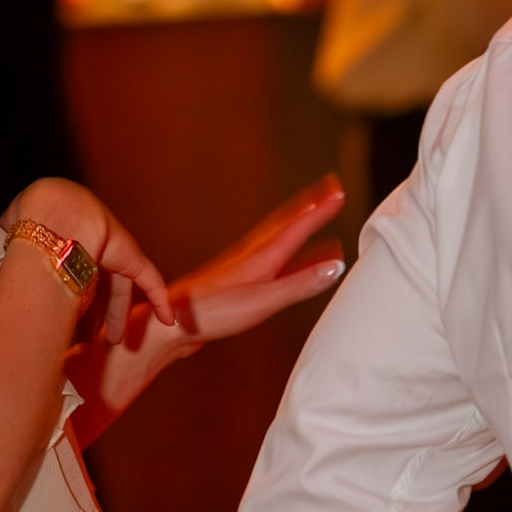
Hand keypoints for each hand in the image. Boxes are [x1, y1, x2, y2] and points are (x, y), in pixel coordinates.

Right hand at [0, 177, 174, 342]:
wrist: (51, 212)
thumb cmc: (29, 228)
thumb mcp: (16, 250)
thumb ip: (13, 267)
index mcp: (65, 242)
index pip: (72, 277)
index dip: (71, 301)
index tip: (65, 323)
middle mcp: (91, 244)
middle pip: (96, 286)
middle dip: (94, 314)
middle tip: (91, 340)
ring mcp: (113, 248)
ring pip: (120, 289)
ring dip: (118, 315)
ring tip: (114, 341)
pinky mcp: (131, 255)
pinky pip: (150, 280)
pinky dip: (159, 300)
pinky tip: (168, 321)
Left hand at [169, 174, 345, 341]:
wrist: (173, 323)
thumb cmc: (212, 312)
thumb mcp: (262, 301)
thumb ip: (299, 283)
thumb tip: (334, 266)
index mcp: (261, 256)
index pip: (297, 226)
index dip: (319, 210)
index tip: (338, 193)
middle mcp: (253, 255)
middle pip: (287, 222)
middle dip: (311, 204)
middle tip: (331, 188)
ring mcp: (244, 265)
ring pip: (279, 235)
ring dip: (300, 221)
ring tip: (318, 212)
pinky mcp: (238, 279)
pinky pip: (273, 255)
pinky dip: (290, 250)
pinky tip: (295, 258)